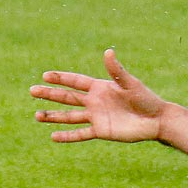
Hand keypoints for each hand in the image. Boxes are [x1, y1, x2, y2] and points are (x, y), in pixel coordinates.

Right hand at [31, 49, 165, 143]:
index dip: (61, 78)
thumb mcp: (130, 84)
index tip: (45, 75)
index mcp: (101, 87)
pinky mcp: (101, 131)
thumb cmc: (146, 99)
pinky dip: (67, 136)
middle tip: (32, 90)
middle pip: (68, 97)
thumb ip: (117, 71)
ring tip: (37, 115)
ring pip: (70, 116)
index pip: (76, 81)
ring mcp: (97, 117)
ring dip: (54, 116)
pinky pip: (80, 134)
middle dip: (50, 94)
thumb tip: (108, 51)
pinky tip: (53, 136)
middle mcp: (95, 101)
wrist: (155, 120)